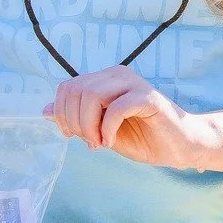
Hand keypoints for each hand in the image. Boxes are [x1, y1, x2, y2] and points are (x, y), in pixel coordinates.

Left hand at [46, 65, 217, 168]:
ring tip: (99, 143)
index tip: (73, 136)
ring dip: (89, 126)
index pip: (67, 88)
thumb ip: (76, 118)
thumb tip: (44, 111)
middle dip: (74, 122)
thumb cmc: (142, 137)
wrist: (179, 147)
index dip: (61, 114)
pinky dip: (107, 129)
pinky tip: (110, 142)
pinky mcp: (148, 98)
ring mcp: (134, 84)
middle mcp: (118, 75)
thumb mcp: (100, 130)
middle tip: (89, 142)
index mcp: (105, 79)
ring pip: (92, 95)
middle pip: (76, 90)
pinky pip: (116, 107)